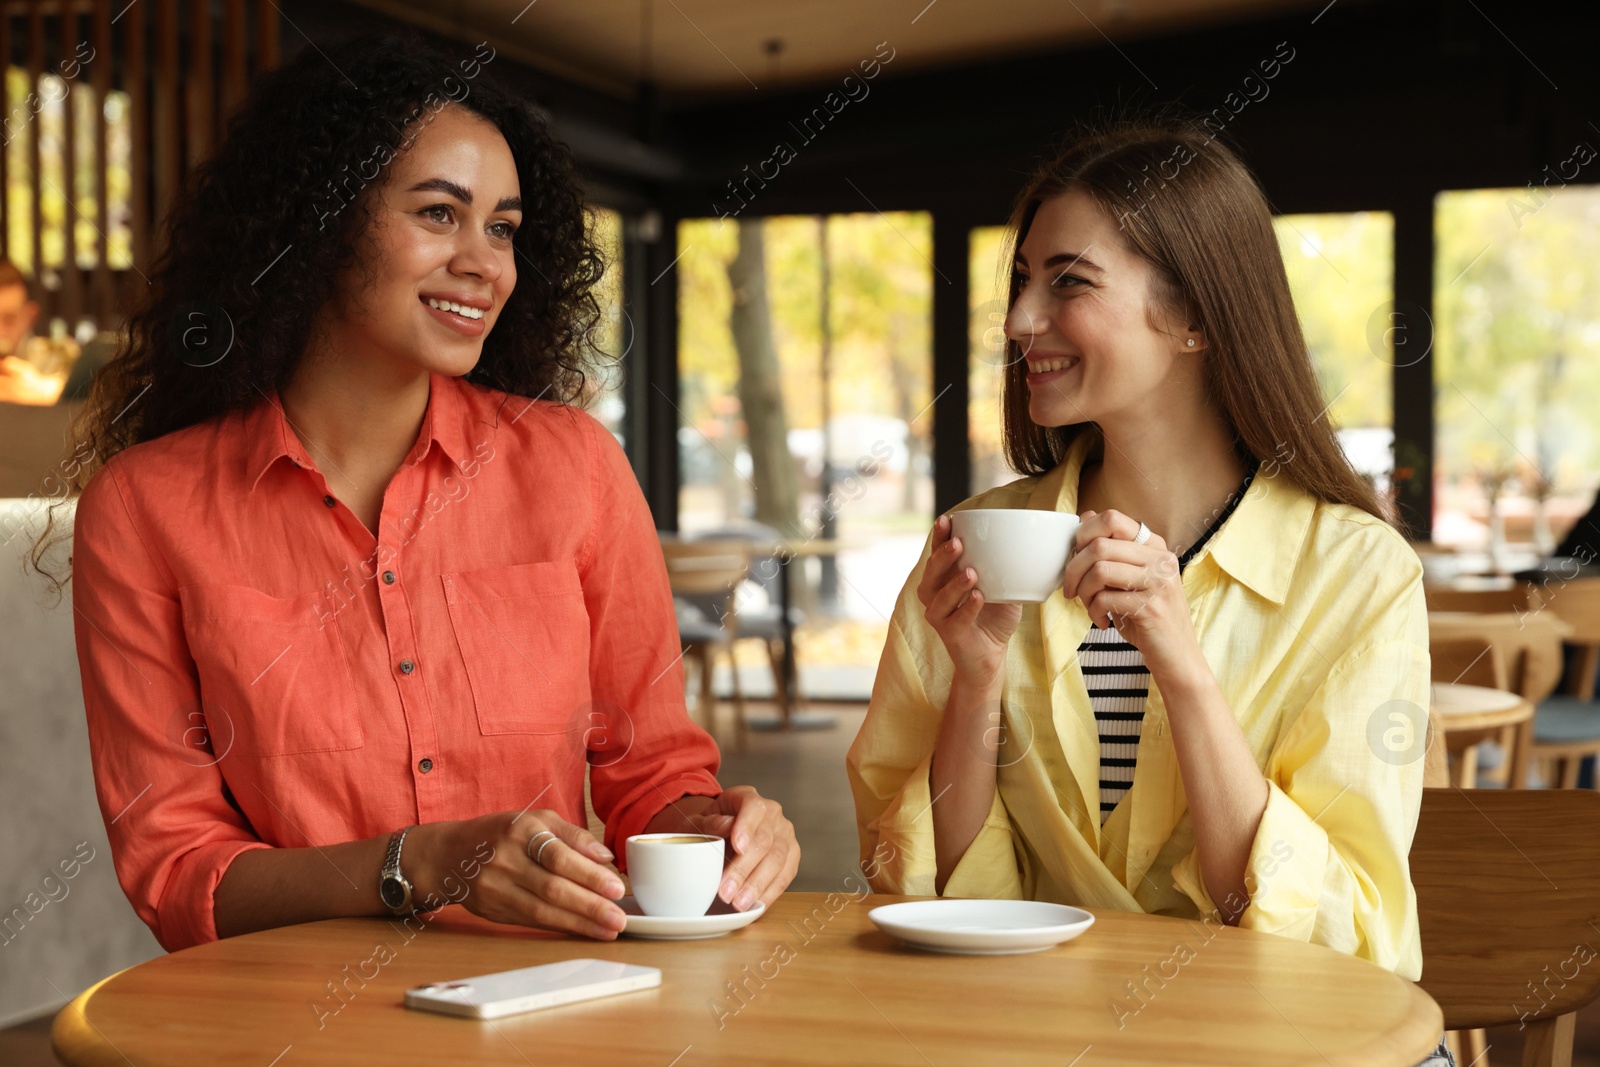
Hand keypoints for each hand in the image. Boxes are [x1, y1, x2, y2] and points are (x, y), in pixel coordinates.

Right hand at [410, 809, 626, 939]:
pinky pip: (532, 922)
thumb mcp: (537, 820)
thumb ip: (573, 836)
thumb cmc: (503, 833)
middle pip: (552, 887)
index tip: (616, 886)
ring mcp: (496, 888)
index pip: (558, 855)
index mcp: (521, 830)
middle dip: (589, 905)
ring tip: (609, 929)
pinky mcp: (493, 910)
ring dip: (580, 922)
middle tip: (618, 917)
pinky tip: (585, 930)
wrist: (451, 855)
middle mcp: (505, 860)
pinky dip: (562, 927)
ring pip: (542, 910)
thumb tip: (606, 857)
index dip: (588, 873)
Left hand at [659, 787, 798, 911]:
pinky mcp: (792, 855)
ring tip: (739, 903)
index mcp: (748, 797)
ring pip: (778, 860)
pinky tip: (755, 905)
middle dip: (744, 869)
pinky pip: (786, 876)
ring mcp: (785, 834)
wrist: (721, 834)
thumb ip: (709, 823)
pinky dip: (770, 892)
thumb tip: (725, 826)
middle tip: (726, 892)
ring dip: (757, 884)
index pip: (753, 808)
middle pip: (764, 840)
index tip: (738, 847)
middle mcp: (772, 813)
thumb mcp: (698, 823)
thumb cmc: (708, 828)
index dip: (747, 827)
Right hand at [916, 514, 1022, 684]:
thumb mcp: (1003, 588)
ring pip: (939, 596)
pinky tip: (979, 597)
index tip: (947, 520)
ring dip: (954, 583)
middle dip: (943, 556)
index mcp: (945, 578)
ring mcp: (939, 616)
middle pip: (931, 572)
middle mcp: (935, 595)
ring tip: (971, 572)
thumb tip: (1024, 544)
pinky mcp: (949, 635)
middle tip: (958, 543)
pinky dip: (967, 607)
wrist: (991, 656)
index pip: (937, 553)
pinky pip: (955, 619)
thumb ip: (1005, 570)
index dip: (939, 537)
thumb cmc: (994, 618)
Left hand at [1062, 509, 1199, 675]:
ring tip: (1088, 605)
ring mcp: (1159, 582)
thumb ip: (1112, 550)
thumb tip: (1085, 516)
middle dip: (1074, 568)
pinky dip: (1093, 612)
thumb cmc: (1147, 616)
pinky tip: (1102, 621)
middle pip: (1100, 545)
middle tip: (1070, 589)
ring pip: (1100, 569)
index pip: (1112, 519)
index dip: (1083, 534)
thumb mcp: (1129, 578)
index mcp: (1154, 546)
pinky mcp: (1151, 607)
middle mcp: (1160, 559)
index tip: (1075, 557)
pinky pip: (1105, 598)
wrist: (1177, 656)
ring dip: (1083, 591)